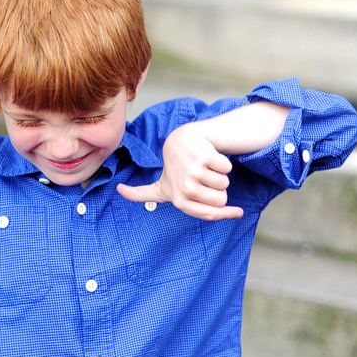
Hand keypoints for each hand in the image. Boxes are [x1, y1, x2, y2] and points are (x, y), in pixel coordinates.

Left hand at [116, 123, 243, 220]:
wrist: (180, 141)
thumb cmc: (173, 168)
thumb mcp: (157, 184)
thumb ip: (141, 194)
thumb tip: (118, 190)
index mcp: (178, 199)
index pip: (209, 214)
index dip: (227, 214)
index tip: (238, 211)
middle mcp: (185, 188)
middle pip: (221, 199)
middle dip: (218, 190)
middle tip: (204, 179)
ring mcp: (194, 172)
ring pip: (225, 183)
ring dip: (219, 175)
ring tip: (203, 167)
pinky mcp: (205, 157)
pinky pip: (227, 168)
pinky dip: (222, 162)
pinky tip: (208, 157)